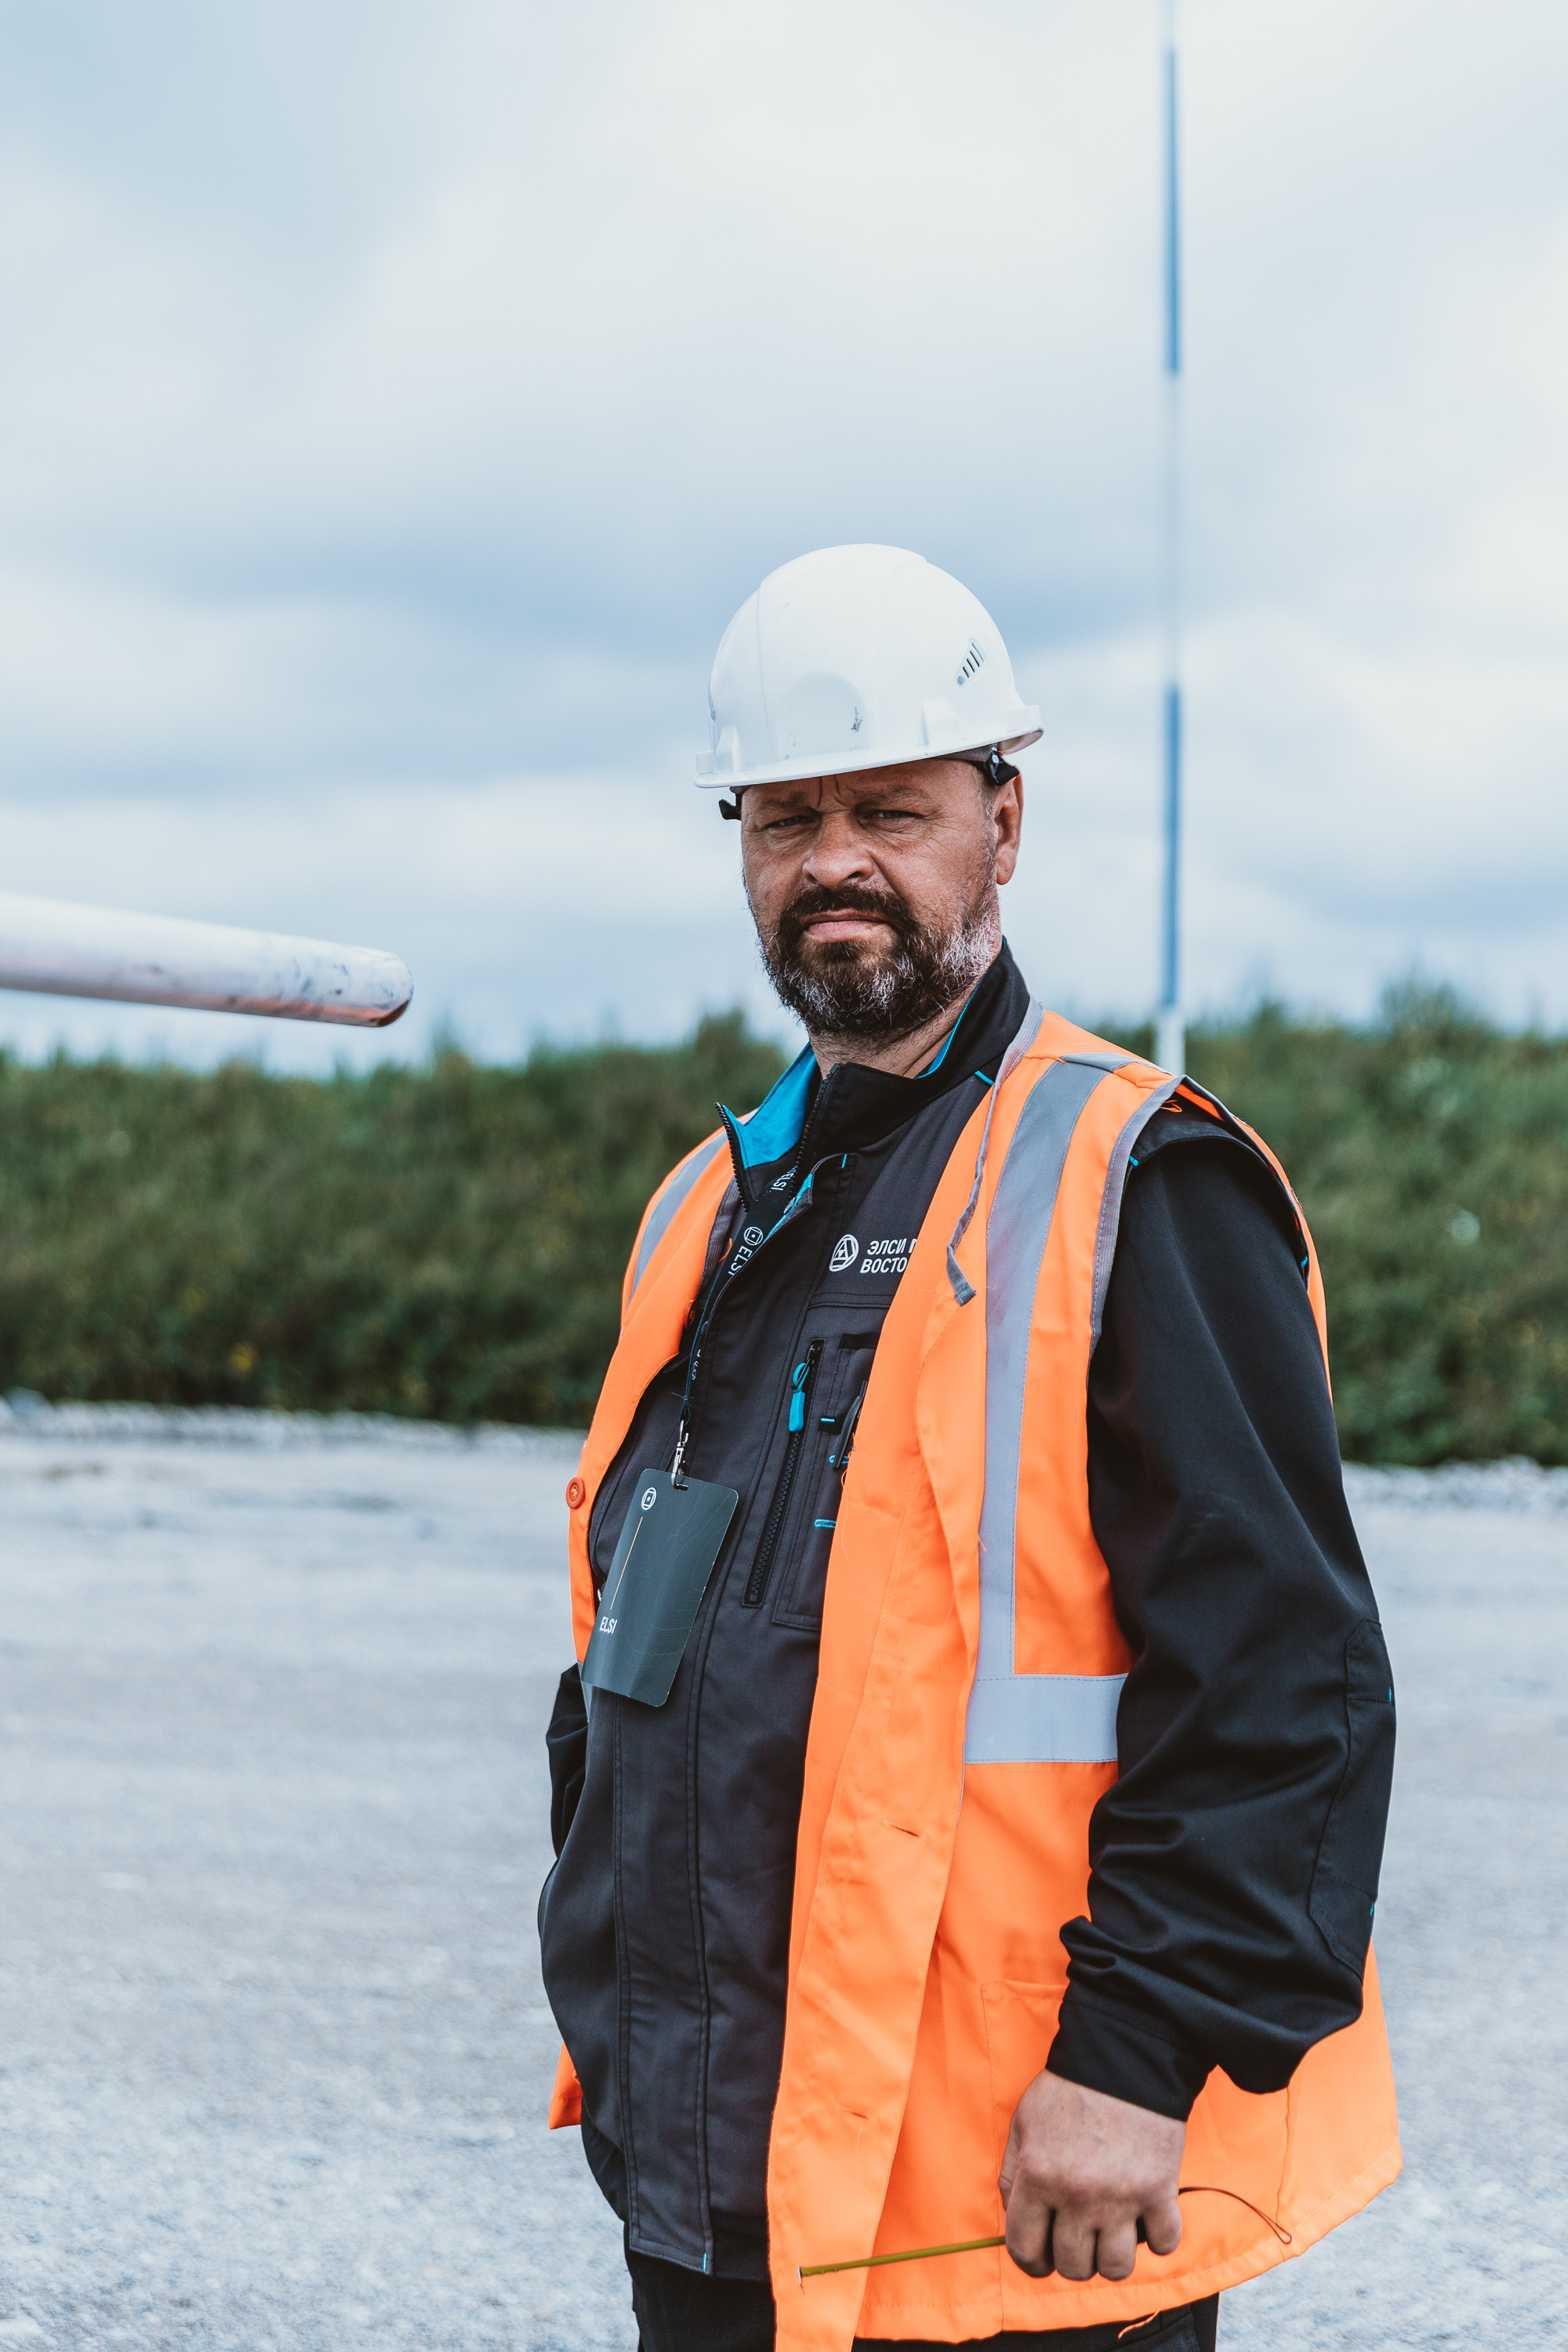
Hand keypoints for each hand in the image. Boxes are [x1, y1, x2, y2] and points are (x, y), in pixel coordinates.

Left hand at [998, 2070, 1184, 2281]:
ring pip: (1115, 2269)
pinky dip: (1157, 2237)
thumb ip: (1011, 2175)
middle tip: (1080, 2233)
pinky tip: (1146, 2215)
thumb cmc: (1069, 2089)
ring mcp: (1121, 2196)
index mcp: (1038, 2176)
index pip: (1025, 2251)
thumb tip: (1015, 2220)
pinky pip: (1163, 2245)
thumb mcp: (1023, 2123)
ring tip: (1112, 2228)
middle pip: (1073, 2267)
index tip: (1043, 2255)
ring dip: (1112, 2255)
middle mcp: (1077, 2194)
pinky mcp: (1160, 2190)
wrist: (1124, 2055)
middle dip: (1073, 2257)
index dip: (1032, 2261)